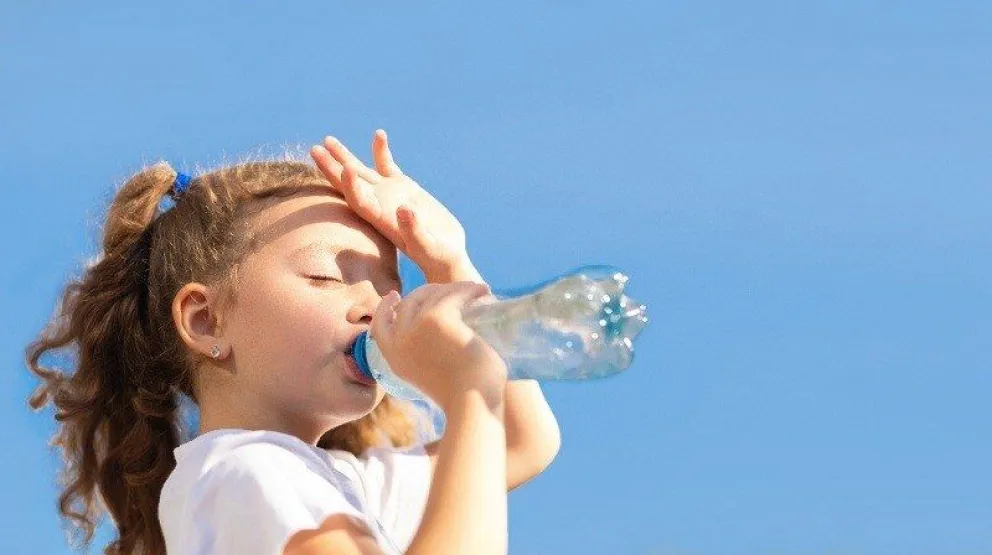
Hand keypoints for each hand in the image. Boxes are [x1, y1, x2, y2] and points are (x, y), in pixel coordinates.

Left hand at [310, 130, 470, 281]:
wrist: (445, 255)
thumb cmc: (437, 257)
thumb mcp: (427, 247)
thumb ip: (414, 230)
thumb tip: (404, 209)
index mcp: (381, 221)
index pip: (359, 201)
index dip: (349, 185)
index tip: (346, 168)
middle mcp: (379, 205)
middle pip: (349, 184)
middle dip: (332, 167)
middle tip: (315, 149)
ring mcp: (389, 194)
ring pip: (361, 172)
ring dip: (344, 156)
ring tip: (328, 139)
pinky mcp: (403, 187)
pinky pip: (386, 165)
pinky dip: (381, 150)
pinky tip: (379, 134)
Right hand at [372, 283, 506, 409]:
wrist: (472, 404)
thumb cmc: (463, 398)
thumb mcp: (434, 379)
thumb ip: (427, 361)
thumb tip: (442, 344)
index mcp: (395, 358)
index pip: (379, 326)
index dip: (384, 308)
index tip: (394, 295)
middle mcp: (400, 341)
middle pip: (409, 302)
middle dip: (427, 292)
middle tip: (448, 291)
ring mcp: (417, 327)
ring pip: (434, 295)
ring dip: (455, 289)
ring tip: (475, 291)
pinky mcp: (438, 318)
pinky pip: (454, 294)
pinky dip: (470, 289)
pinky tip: (482, 290)